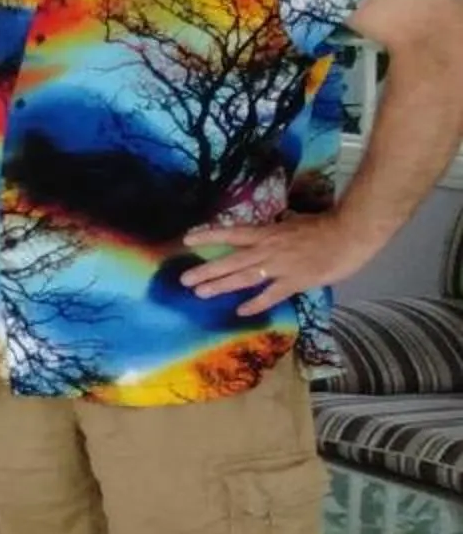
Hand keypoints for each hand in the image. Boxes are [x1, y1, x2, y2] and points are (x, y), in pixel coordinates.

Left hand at [182, 213, 376, 316]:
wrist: (349, 234)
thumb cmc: (324, 226)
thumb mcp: (294, 222)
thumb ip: (279, 228)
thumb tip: (273, 225)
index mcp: (267, 232)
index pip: (231, 233)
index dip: (208, 236)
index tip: (187, 239)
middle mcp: (267, 248)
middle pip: (231, 260)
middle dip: (206, 270)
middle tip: (184, 280)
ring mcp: (280, 266)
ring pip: (244, 277)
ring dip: (221, 286)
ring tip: (201, 293)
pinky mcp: (295, 281)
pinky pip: (271, 295)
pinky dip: (255, 303)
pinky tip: (240, 311)